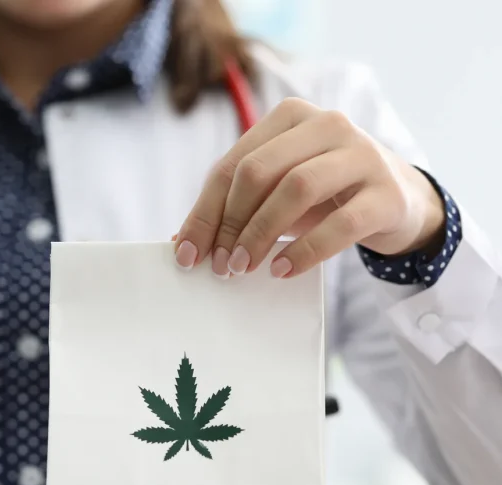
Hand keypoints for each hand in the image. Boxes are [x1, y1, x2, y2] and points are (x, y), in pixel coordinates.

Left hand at [173, 98, 444, 278]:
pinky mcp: (386, 194)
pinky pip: (340, 224)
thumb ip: (235, 207)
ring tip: (244, 267)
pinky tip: (281, 269)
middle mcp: (327, 124)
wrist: (400, 200)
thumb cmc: (325, 196)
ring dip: (261, 233)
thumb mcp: (278, 193)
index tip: (188, 253)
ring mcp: (362, 155)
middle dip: (231, 222)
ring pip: (296, 188)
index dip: (205, 211)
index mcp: (290, 117)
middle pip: (259, 170)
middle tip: (221, 264)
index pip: (233, 164)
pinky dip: (304, 250)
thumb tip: (182, 242)